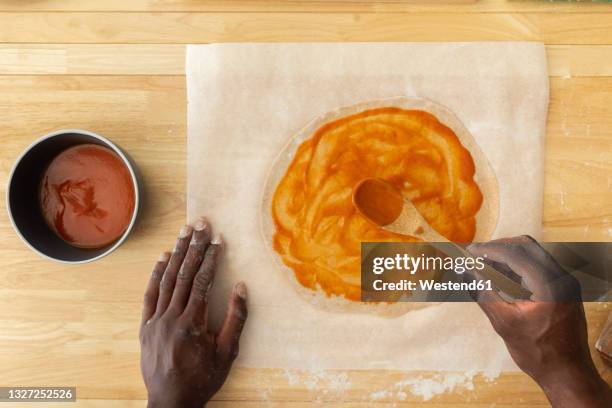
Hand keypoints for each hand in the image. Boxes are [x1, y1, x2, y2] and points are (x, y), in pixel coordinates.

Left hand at [140, 218, 247, 407]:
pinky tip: (162, 257)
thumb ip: (236, 319)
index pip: (202, 281)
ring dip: (177, 253)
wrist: (171, 402)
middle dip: (194, 246)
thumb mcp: (227, 353)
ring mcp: (156, 321)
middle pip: (184, 274)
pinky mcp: (145, 327)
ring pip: (166, 280)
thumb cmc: (203, 379)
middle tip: (201, 223)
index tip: (217, 238)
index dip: (210, 258)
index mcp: (193, 322)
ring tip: (184, 231)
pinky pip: (150, 295)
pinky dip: (156, 274)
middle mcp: (171, 317)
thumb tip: (241, 287)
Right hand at [468, 236, 610, 407]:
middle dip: (499, 248)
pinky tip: (501, 277)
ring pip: (533, 254)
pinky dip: (518, 267)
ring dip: (508, 256)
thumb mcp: (503, 322)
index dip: (490, 250)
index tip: (470, 252)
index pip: (516, 254)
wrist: (567, 373)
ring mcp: (566, 282)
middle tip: (476, 256)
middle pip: (527, 246)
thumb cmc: (536, 352)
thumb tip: (463, 272)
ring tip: (485, 266)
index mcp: (550, 284)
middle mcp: (562, 277)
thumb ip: (483, 292)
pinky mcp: (564, 288)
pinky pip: (539, 267)